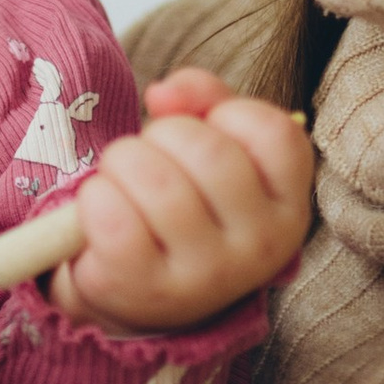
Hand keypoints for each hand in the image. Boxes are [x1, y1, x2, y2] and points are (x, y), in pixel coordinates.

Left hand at [49, 71, 313, 335]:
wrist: (146, 290)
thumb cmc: (188, 204)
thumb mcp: (214, 148)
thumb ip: (204, 100)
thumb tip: (163, 93)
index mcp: (287, 208)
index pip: (273, 131)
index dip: (227, 114)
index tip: (206, 133)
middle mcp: (259, 248)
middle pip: (206, 149)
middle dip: (161, 134)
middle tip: (150, 156)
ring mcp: (206, 276)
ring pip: (155, 179)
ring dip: (121, 163)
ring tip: (122, 182)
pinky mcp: (148, 290)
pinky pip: (112, 217)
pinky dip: (95, 198)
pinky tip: (104, 211)